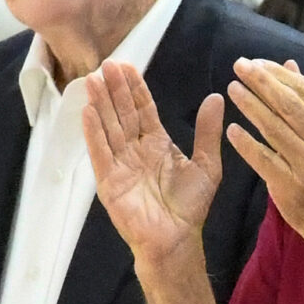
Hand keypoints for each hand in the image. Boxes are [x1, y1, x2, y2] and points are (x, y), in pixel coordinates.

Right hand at [82, 61, 223, 262]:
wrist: (178, 239)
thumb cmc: (191, 205)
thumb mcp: (207, 163)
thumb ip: (207, 131)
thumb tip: (215, 97)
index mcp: (158, 144)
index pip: (144, 110)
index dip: (136, 88)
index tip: (128, 66)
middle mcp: (136, 150)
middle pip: (123, 114)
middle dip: (115, 89)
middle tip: (106, 64)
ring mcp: (121, 164)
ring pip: (109, 127)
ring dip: (100, 104)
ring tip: (91, 79)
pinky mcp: (109, 181)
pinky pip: (100, 152)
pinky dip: (93, 133)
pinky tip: (87, 112)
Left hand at [225, 58, 303, 242]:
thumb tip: (290, 64)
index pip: (303, 90)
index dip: (276, 74)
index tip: (253, 61)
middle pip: (288, 104)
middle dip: (262, 82)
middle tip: (239, 66)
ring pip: (274, 128)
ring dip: (251, 106)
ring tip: (232, 89)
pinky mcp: (291, 185)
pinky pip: (264, 159)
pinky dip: (247, 144)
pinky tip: (231, 130)